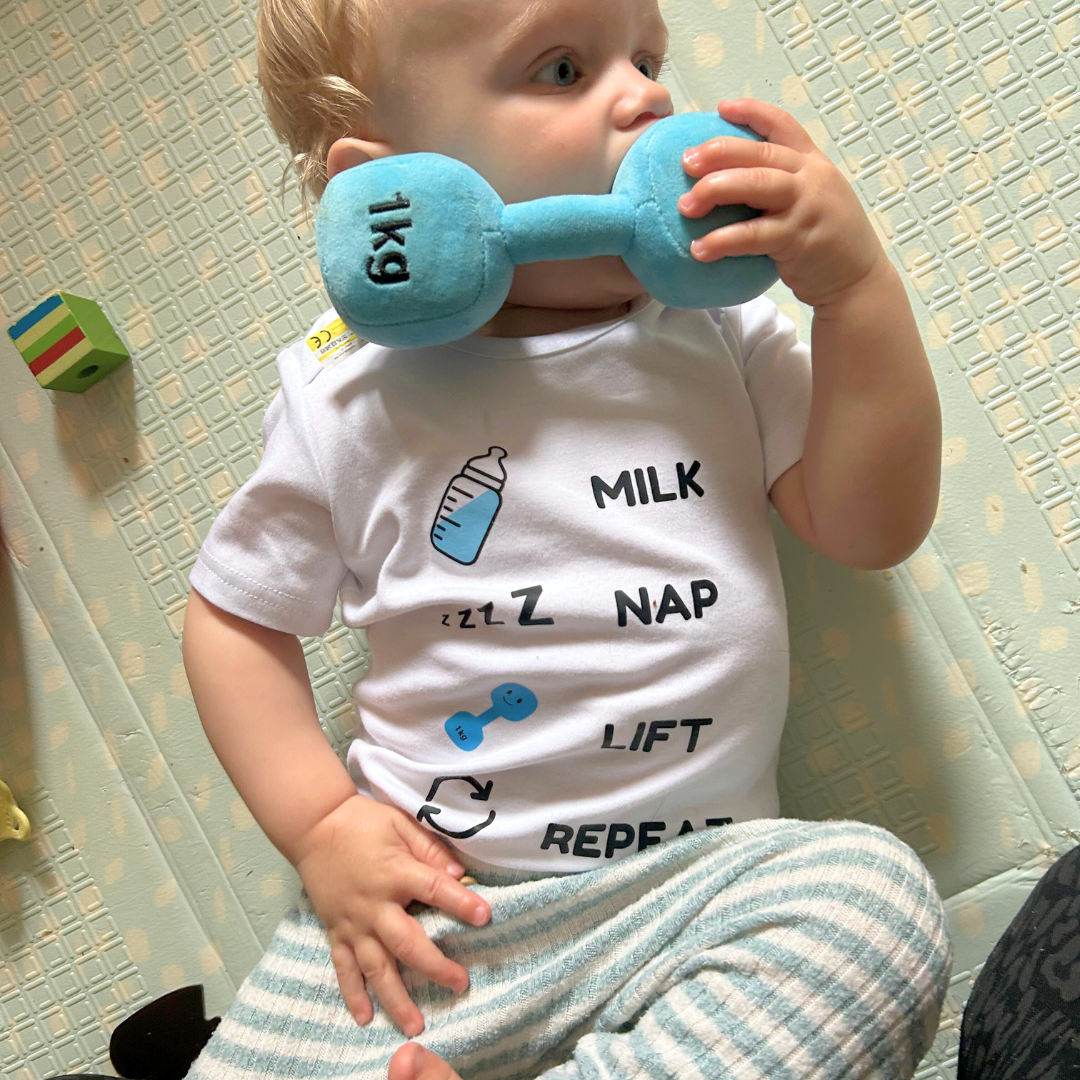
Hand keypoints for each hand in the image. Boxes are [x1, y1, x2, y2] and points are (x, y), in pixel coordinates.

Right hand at [291, 794, 490, 1035]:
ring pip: (376, 967)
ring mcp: (353, 922)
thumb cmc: (363, 822)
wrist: (314, 826)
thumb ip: (430, 849)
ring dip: (396, 997)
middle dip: (435, 967)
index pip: (434, 890)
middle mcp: (374, 905)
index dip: (461, 904)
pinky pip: (344, 968)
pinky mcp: (335, 931)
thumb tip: (461, 874)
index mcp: (395, 873)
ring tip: (416, 1023)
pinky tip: (365, 1017)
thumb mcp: (401, 823)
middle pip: (407, 943)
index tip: (486, 917)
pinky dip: (353, 994)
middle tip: (460, 984)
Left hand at [678, 98, 887, 308]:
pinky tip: (699, 249)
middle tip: (685, 162)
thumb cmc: (825, 241)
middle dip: (718, 153)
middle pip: (760, 153)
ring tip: (685, 205)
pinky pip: (753, 236)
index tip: (721, 108)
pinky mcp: (797, 240)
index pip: (783, 126)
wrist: (857, 280)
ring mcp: (805, 207)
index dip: (752, 112)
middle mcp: (810, 178)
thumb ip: (780, 186)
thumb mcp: (811, 200)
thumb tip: (728, 182)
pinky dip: (722, 241)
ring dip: (715, 190)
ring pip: (756, 185)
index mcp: (812, 163)